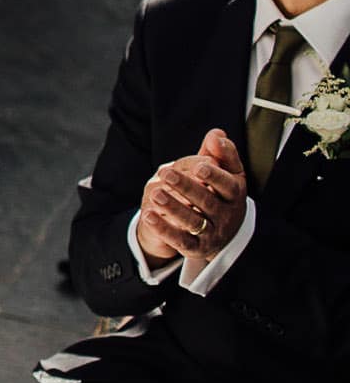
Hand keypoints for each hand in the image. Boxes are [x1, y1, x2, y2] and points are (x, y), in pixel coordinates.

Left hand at [135, 129, 246, 264]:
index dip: (214, 176)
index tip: (199, 166)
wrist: (226, 233)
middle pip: (207, 202)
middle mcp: (225, 215)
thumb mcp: (229, 174)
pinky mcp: (196, 247)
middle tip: (165, 172)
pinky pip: (181, 241)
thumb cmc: (222, 194)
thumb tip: (215, 134)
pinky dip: (165, 230)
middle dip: (186, 187)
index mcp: (234, 195)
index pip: (228, 185)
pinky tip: (148, 216)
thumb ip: (222, 153)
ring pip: (194, 222)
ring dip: (174, 208)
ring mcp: (211, 233)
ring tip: (155, 194)